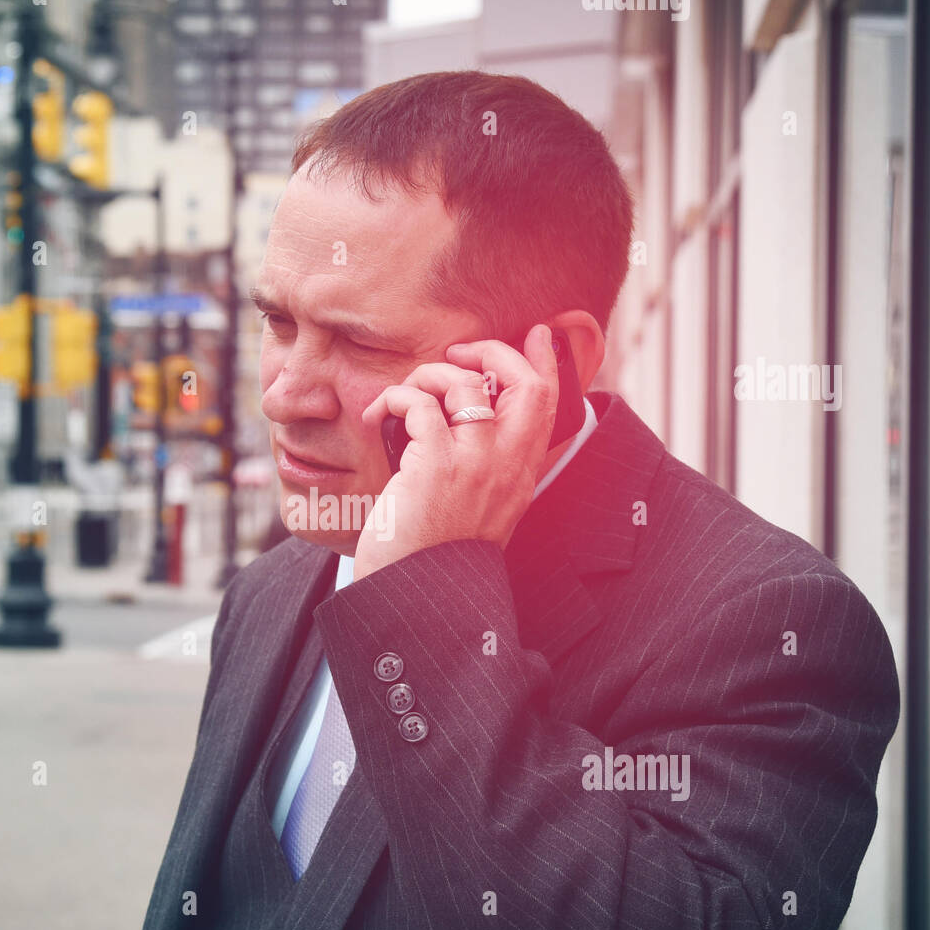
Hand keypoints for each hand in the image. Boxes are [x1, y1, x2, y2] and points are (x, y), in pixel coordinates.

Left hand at [352, 323, 560, 580]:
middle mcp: (507, 466)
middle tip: (460, 355)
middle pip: (525, 382)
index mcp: (521, 475)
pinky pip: (420, 403)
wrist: (414, 595)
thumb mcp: (479, 510)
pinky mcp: (436, 464)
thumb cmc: (434, 553)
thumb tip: (469, 421)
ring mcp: (475, 463)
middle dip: (494, 352)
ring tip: (405, 395)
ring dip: (429, 375)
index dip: (545, 361)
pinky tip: (378, 416)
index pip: (551, 404)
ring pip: (466, 383)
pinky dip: (397, 397)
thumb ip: (487, 468)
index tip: (533, 334)